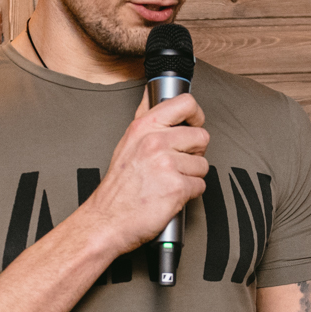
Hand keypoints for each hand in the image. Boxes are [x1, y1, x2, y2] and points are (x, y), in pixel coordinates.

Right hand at [79, 90, 208, 256]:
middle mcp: (155, 141)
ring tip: (168, 181)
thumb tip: (152, 92)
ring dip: (191, 176)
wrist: (107, 219)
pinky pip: (200, 185)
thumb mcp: (127, 142)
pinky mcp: (177, 187)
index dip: (196, 115)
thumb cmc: (118, 186)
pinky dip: (189, 194)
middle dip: (194, 153)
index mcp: (144, 127)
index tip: (193, 124)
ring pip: (203, 164)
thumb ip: (145, 117)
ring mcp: (166, 164)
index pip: (186, 103)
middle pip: (201, 136)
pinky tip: (170, 195)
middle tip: (175, 164)